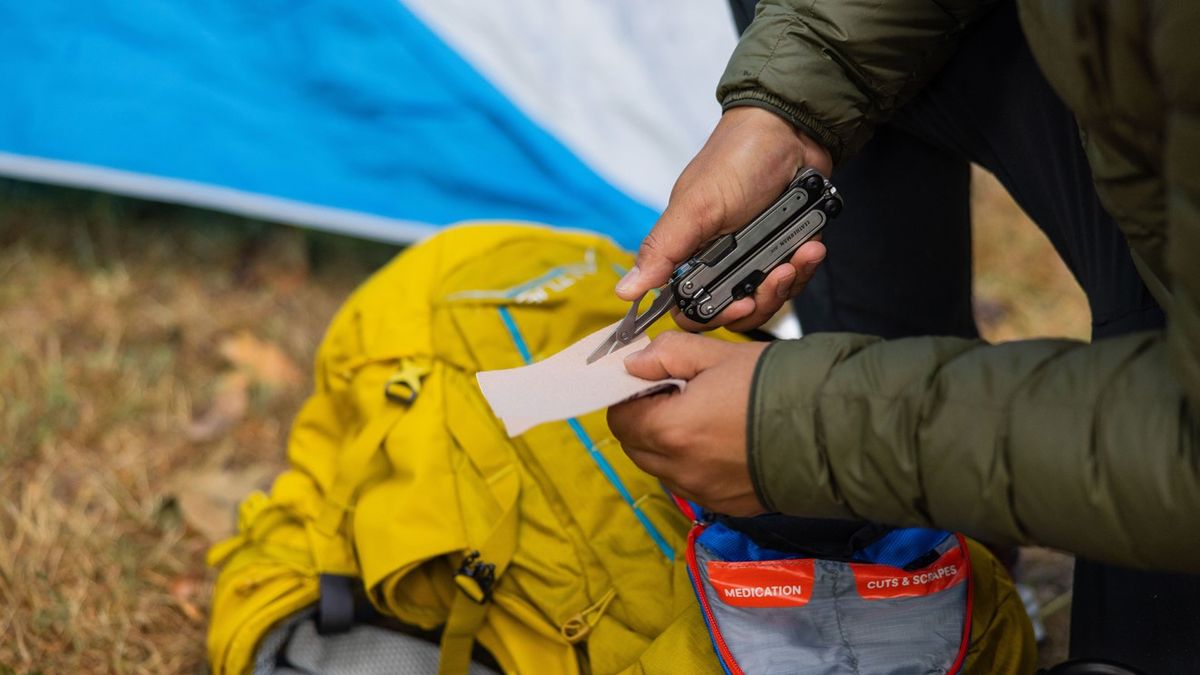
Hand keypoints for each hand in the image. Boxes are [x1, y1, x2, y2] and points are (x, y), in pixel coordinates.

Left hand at [607, 332, 769, 516]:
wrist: (837, 430)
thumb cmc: (780, 388)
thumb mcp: (719, 355)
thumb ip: (668, 354)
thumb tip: (635, 362)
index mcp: (672, 431)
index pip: (619, 418)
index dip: (629, 395)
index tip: (649, 380)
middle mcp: (682, 470)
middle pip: (636, 447)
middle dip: (645, 419)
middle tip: (676, 393)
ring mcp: (706, 493)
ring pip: (663, 468)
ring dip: (669, 443)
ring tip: (705, 414)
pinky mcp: (729, 505)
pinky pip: (694, 485)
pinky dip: (695, 463)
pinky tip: (724, 439)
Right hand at [615, 106, 832, 331]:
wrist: (792, 131)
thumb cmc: (736, 160)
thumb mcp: (697, 206)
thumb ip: (663, 249)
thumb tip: (624, 290)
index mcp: (689, 254)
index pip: (693, 308)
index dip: (714, 316)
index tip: (739, 305)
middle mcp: (720, 262)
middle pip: (737, 311)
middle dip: (762, 299)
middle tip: (778, 275)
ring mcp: (754, 258)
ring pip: (769, 300)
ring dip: (789, 282)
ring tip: (800, 254)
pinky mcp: (784, 251)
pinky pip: (796, 279)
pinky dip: (806, 266)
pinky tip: (812, 246)